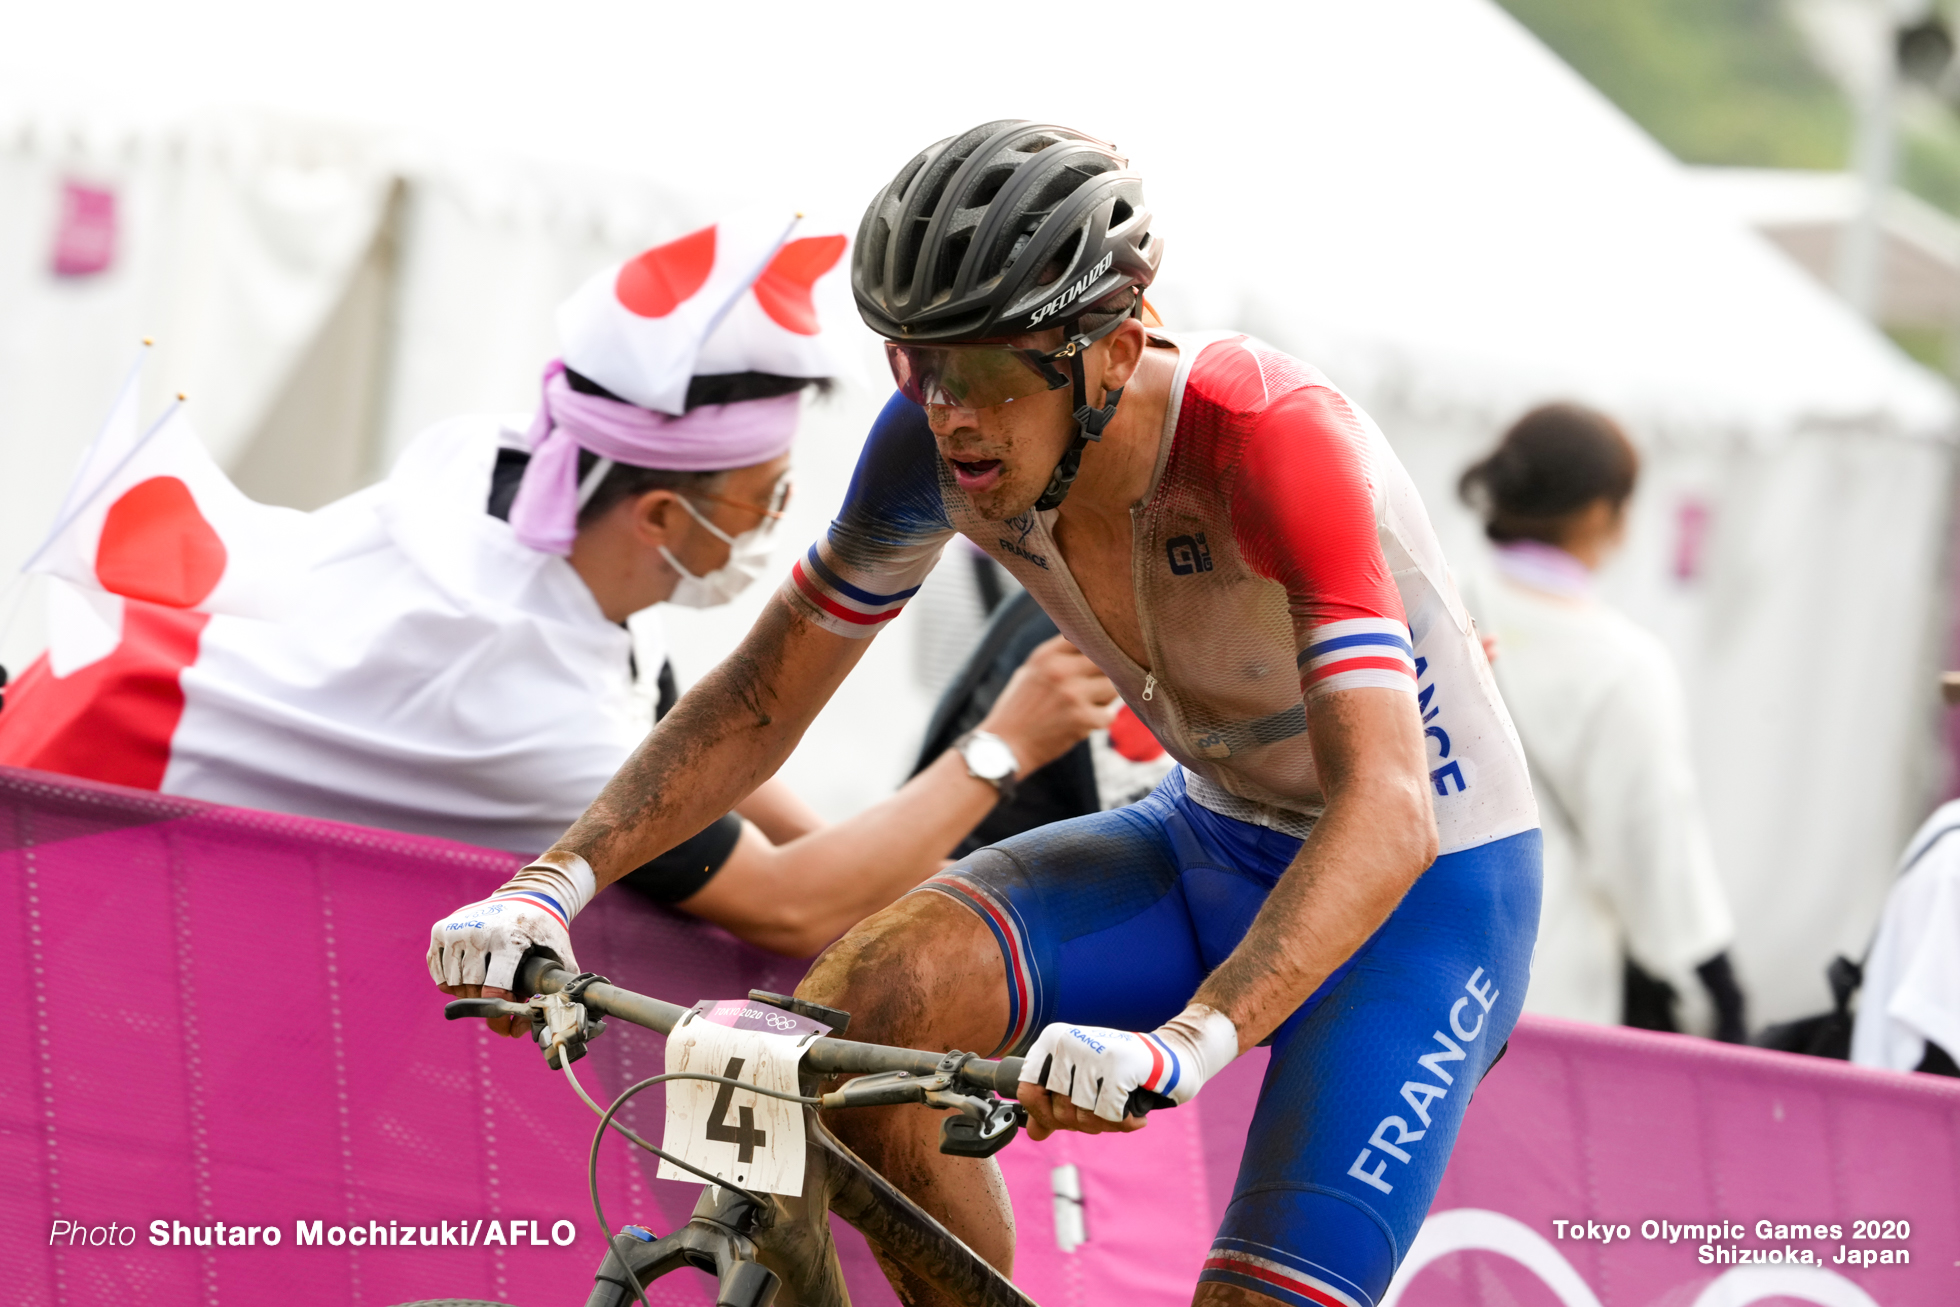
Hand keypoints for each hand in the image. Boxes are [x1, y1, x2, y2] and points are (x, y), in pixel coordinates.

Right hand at [427, 855, 594, 1035]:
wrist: (528, 895)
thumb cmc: (544, 932)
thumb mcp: (560, 957)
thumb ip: (551, 993)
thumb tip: (525, 1029)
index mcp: (508, 941)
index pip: (493, 990)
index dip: (498, 1017)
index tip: (506, 1028)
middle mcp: (478, 932)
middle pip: (470, 989)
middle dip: (485, 1003)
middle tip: (500, 1000)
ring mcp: (456, 929)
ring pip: (452, 983)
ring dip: (468, 993)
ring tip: (488, 986)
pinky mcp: (441, 929)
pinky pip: (438, 971)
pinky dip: (450, 981)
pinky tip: (469, 976)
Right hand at [978, 635, 1118, 775]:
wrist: (1004, 747)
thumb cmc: (1018, 709)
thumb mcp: (1030, 672)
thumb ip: (1058, 657)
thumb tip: (1092, 645)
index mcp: (1046, 655)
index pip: (1087, 635)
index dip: (1099, 644)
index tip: (1103, 652)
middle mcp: (1060, 670)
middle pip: (1107, 659)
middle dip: (1108, 671)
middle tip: (1099, 683)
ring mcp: (1072, 694)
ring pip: (1112, 687)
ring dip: (1106, 697)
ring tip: (1089, 704)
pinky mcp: (1081, 719)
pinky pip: (1109, 715)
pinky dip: (1101, 720)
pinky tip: (1085, 722)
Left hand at [1017, 1005, 1238, 1136]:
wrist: (1172, 1056)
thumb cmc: (1122, 1071)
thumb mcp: (1082, 1083)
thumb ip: (1055, 1105)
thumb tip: (1033, 1132)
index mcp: (1053, 1040)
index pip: (1027, 1091)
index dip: (1044, 1115)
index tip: (1064, 1119)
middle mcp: (1068, 1041)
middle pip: (1058, 1111)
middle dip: (1082, 1124)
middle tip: (1104, 1113)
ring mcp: (1093, 1052)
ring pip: (1082, 1117)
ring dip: (1105, 1125)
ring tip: (1120, 1112)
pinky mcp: (1119, 1066)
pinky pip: (1108, 1115)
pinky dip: (1124, 1123)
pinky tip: (1135, 1117)